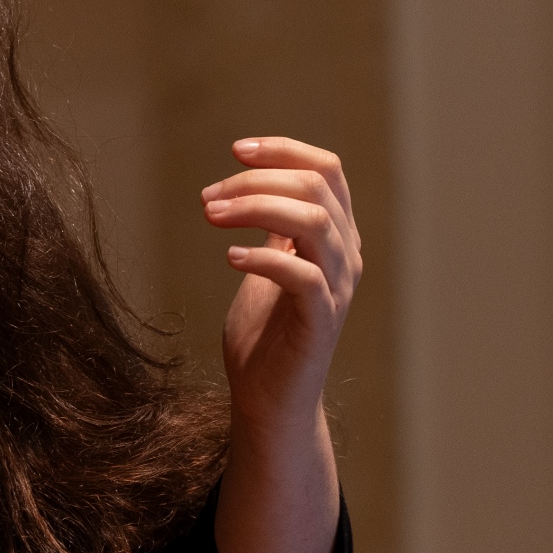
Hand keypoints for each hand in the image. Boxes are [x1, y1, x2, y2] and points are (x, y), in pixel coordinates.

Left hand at [202, 138, 361, 435]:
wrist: (267, 402)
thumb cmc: (264, 334)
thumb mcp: (268, 265)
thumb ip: (274, 227)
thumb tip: (256, 182)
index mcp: (336, 235)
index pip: (327, 169)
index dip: (284, 150)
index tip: (236, 150)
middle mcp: (345, 256)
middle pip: (315, 186)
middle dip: (255, 180)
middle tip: (206, 197)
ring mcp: (338, 288)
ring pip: (313, 220)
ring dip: (255, 207)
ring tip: (209, 215)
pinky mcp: (322, 320)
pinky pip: (302, 274)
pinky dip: (263, 257)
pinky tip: (229, 257)